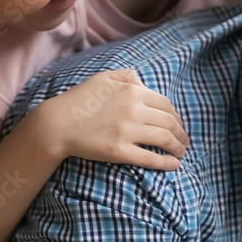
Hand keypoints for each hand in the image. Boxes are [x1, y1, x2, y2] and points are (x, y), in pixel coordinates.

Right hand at [36, 69, 189, 171]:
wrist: (58, 123)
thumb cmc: (79, 99)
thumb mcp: (103, 77)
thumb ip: (126, 76)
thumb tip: (143, 83)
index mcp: (132, 91)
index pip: (166, 104)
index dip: (176, 116)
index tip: (177, 124)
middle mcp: (134, 110)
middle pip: (169, 122)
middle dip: (181, 133)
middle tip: (184, 141)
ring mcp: (128, 131)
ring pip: (164, 139)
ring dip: (178, 147)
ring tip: (181, 153)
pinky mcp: (120, 151)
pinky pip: (150, 158)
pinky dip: (166, 162)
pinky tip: (174, 165)